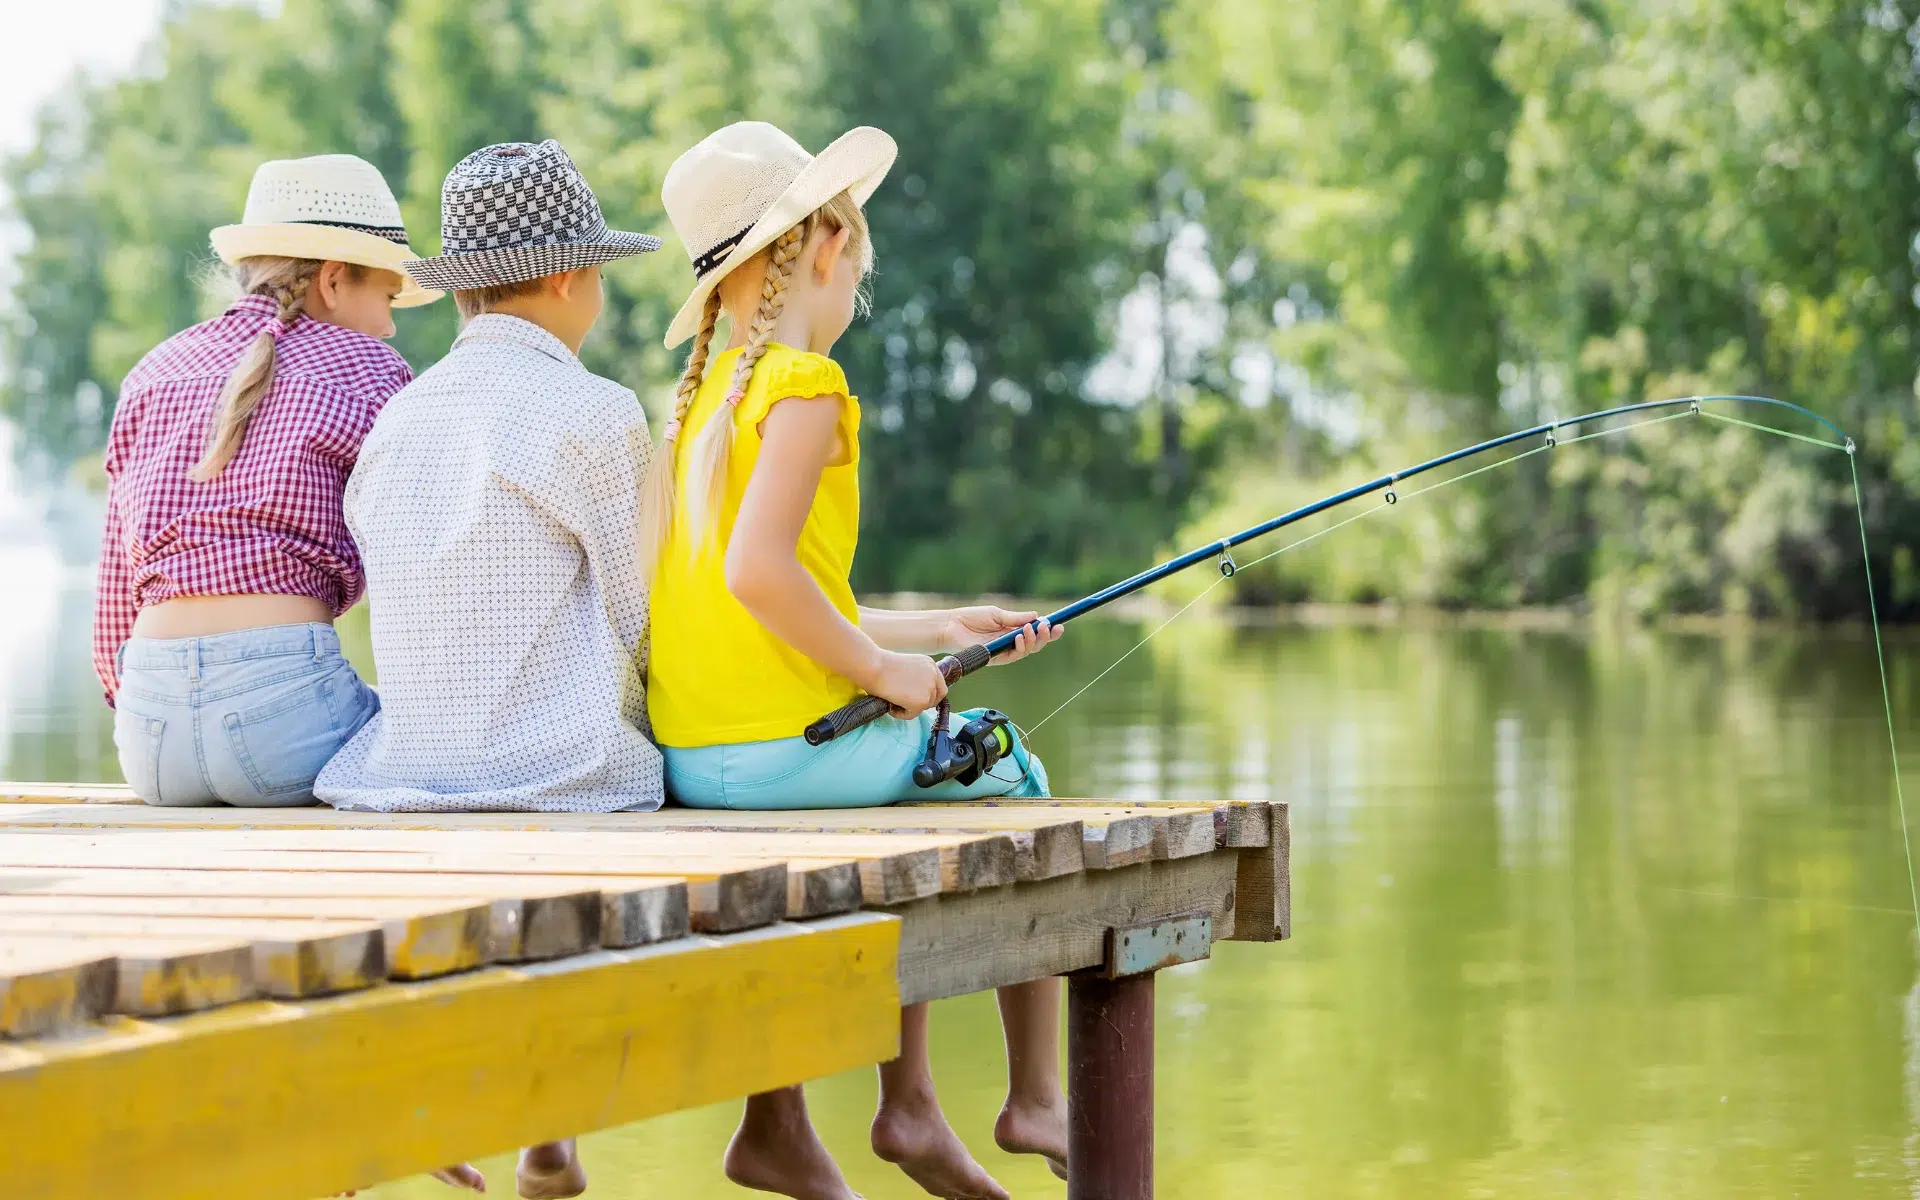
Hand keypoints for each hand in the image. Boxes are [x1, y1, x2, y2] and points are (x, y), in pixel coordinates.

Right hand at [866, 650, 948, 717]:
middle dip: (922, 702)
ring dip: (910, 708)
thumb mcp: (907, 667)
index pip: (939, 685)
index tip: (917, 698)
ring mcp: (929, 689)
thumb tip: (916, 693)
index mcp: (930, 664)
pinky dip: (901, 713)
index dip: (930, 694)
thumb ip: (917, 677)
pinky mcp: (921, 701)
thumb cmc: (881, 665)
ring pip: (924, 707)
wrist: (873, 667)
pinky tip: (891, 705)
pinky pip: (912, 714)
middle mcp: (934, 675)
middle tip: (905, 703)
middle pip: (936, 697)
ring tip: (894, 701)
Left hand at [944, 606, 1062, 664]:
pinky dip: (1020, 646)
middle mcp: (1010, 642)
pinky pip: (1013, 656)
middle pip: (1035, 643)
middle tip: (1049, 627)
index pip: (1034, 632)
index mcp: (1012, 629)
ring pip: (1027, 651)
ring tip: (1032, 628)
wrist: (952, 626)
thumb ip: (1016, 618)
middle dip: (1045, 637)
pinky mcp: (996, 658)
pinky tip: (1020, 636)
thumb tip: (1036, 616)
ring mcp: (1004, 651)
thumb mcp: (997, 614)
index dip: (1048, 630)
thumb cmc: (971, 618)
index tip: (1059, 625)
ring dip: (1033, 640)